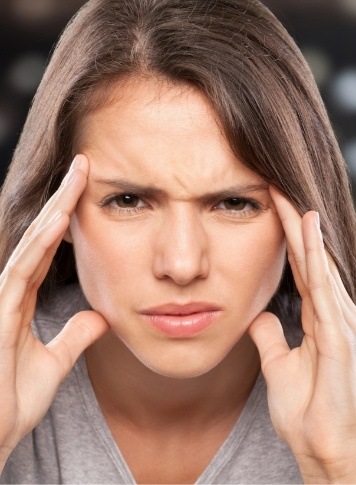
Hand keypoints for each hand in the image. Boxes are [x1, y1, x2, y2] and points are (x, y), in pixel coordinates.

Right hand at [0, 154, 108, 469]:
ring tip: (76, 179)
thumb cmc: (11, 402)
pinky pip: (21, 272)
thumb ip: (75, 336)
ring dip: (54, 211)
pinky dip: (39, 245)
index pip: (48, 249)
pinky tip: (57, 222)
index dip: (66, 219)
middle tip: (84, 166)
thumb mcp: (54, 363)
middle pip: (40, 237)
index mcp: (23, 300)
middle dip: (62, 201)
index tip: (86, 191)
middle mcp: (10, 292)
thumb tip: (100, 317)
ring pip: (30, 246)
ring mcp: (1, 300)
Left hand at [248, 186, 355, 483]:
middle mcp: (332, 315)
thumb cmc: (309, 412)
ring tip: (289, 199)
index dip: (286, 240)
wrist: (324, 449)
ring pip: (320, 266)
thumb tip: (257, 317)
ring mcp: (340, 323)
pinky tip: (308, 231)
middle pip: (310, 260)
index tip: (270, 211)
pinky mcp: (341, 335)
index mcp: (317, 320)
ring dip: (304, 231)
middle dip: (294, 225)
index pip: (299, 269)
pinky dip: (316, 257)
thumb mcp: (279, 367)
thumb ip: (269, 339)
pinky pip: (324, 287)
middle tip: (275, 190)